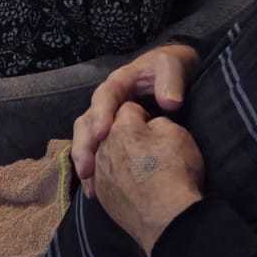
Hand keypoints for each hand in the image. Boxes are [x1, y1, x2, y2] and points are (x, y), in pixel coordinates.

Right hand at [72, 44, 199, 196]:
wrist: (172, 74)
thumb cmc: (169, 67)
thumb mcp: (171, 66)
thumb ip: (170, 81)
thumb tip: (169, 104)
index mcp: (119, 83)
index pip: (104, 97)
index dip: (101, 115)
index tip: (102, 134)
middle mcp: (107, 103)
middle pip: (86, 122)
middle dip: (84, 145)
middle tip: (87, 168)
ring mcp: (107, 119)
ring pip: (87, 138)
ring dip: (85, 161)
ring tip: (89, 185)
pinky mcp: (111, 135)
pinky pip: (97, 151)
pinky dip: (94, 170)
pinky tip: (96, 190)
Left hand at [93, 103, 204, 256]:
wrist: (168, 219)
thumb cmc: (175, 172)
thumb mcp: (177, 134)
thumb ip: (158, 122)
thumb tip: (150, 126)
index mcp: (121, 126)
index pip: (128, 108)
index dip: (142, 114)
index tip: (152, 125)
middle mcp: (103, 146)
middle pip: (107, 129)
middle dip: (118, 130)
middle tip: (136, 140)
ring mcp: (99, 171)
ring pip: (99, 152)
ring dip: (109, 152)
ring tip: (126, 159)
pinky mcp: (101, 194)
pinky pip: (98, 177)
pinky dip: (108, 175)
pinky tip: (117, 181)